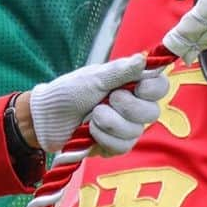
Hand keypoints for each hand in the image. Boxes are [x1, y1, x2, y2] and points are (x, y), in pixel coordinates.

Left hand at [27, 54, 168, 155]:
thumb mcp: (94, 78)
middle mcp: (134, 106)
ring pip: (135, 132)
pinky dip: (103, 138)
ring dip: (109, 123)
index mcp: (132, 85)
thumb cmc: (68, 92)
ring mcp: (126, 128)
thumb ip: (121, 71)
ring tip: (92, 117)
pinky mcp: (116, 146)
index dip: (153, 89)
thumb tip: (143, 59)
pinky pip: (122, 147)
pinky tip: (91, 132)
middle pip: (152, 112)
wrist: (45, 119)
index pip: (161, 87)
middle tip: (106, 100)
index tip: (138, 87)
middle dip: (126, 107)